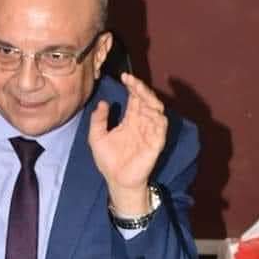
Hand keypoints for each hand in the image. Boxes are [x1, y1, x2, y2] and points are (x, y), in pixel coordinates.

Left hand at [88, 73, 167, 214]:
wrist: (117, 181)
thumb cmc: (108, 162)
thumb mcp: (96, 137)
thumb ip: (98, 120)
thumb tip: (103, 103)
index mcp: (130, 120)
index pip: (135, 98)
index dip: (132, 86)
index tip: (124, 76)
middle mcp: (142, 123)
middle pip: (147, 100)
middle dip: (141, 88)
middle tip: (132, 80)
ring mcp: (150, 132)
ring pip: (156, 109)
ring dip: (149, 99)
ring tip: (139, 91)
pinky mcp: (156, 143)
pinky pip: (161, 126)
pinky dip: (157, 116)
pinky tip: (148, 109)